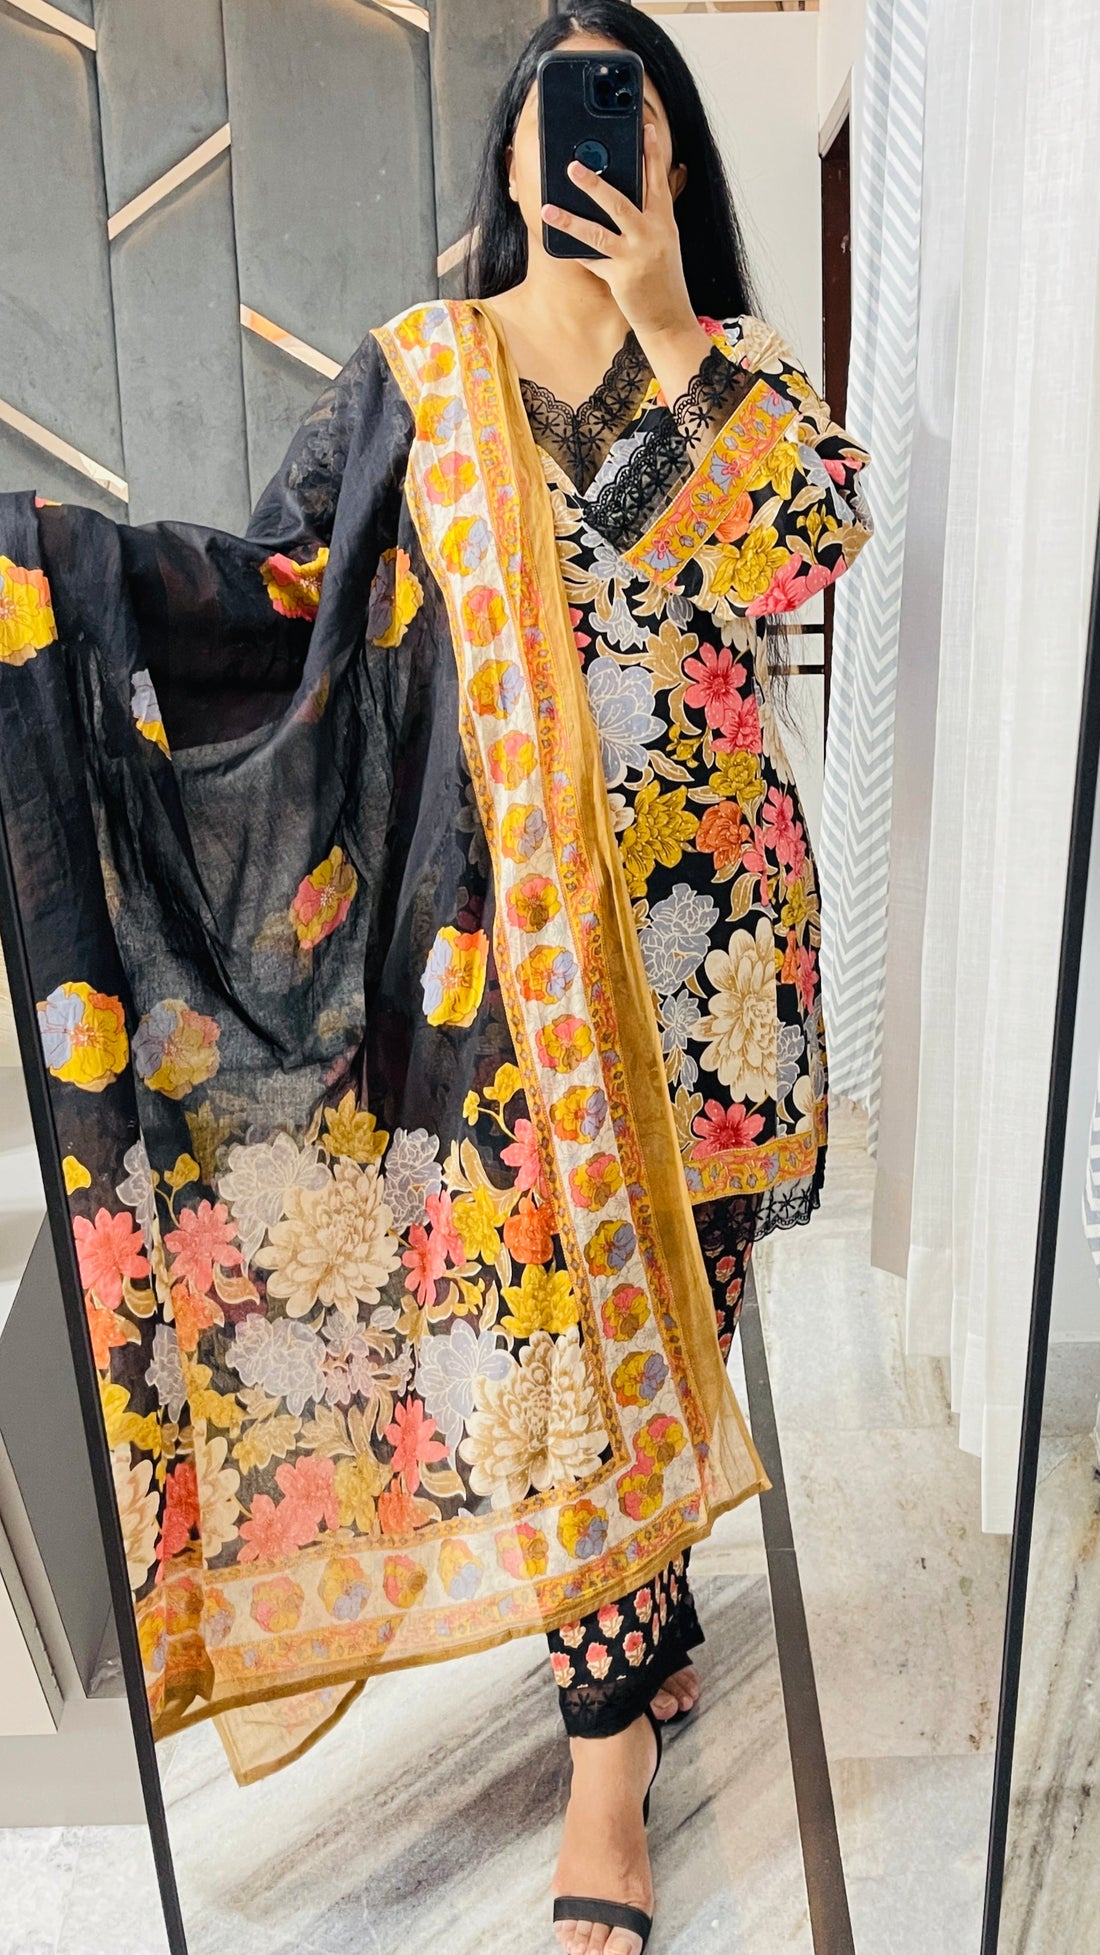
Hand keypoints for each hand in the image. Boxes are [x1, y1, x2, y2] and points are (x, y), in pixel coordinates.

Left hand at [542, 122, 700, 344]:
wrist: (669, 318)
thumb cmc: (662, 277)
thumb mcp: (662, 242)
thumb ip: (646, 217)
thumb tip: (618, 194)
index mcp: (664, 222)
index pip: (657, 182)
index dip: (652, 154)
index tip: (645, 130)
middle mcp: (652, 235)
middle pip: (620, 202)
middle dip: (594, 184)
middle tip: (572, 167)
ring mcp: (636, 257)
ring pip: (598, 232)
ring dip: (571, 219)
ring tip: (548, 208)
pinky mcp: (621, 278)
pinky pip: (592, 260)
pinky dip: (575, 251)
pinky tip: (557, 242)